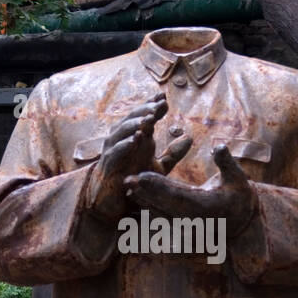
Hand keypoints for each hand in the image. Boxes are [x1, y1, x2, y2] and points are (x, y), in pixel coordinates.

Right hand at [86, 94, 189, 219]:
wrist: (113, 201)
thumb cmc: (133, 179)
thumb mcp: (158, 167)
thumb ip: (172, 153)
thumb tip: (188, 137)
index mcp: (134, 136)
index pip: (143, 115)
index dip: (152, 104)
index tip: (164, 96)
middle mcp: (122, 139)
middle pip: (132, 118)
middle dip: (146, 109)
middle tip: (159, 103)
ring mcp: (112, 150)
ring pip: (122, 131)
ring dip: (135, 123)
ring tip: (149, 118)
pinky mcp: (108, 165)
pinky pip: (116, 152)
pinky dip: (125, 144)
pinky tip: (136, 139)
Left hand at [123, 144, 258, 235]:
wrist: (241, 222)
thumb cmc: (240, 196)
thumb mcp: (238, 178)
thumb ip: (227, 162)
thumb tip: (219, 146)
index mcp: (206, 206)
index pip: (178, 195)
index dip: (158, 186)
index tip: (142, 176)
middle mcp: (194, 218)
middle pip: (164, 204)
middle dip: (145, 192)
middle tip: (127, 180)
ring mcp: (187, 224)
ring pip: (160, 211)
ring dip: (142, 199)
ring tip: (127, 186)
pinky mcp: (182, 225)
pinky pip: (162, 216)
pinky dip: (147, 207)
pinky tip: (134, 197)